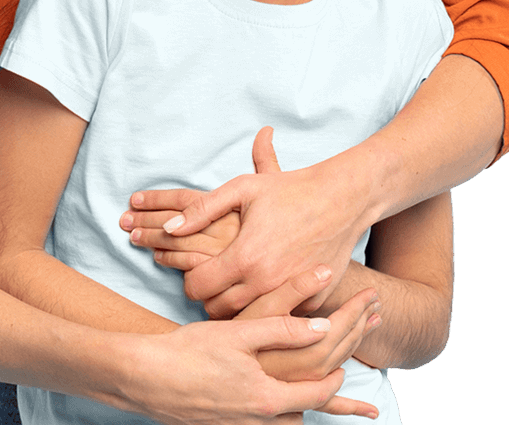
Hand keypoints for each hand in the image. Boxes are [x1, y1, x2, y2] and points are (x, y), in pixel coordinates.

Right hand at [126, 269, 378, 422]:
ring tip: (317, 395)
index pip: (318, 393)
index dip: (339, 376)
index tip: (349, 357)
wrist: (145, 377)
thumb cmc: (190, 350)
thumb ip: (284, 328)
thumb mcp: (240, 332)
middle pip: (305, 412)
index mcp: (267, 397)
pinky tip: (271, 401)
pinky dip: (276, 413)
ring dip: (301, 407)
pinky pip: (261, 424)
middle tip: (347, 382)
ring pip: (285, 423)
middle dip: (329, 395)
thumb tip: (323, 326)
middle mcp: (258, 421)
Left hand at [127, 127, 368, 317]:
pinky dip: (268, 309)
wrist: (340, 199)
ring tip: (232, 289)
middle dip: (209, 297)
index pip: (197, 288)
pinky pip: (278, 316)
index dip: (189, 282)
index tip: (194, 274)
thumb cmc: (289, 190)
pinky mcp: (310, 304)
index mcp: (244, 256)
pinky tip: (264, 293)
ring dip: (234, 308)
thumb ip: (201, 209)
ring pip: (245, 320)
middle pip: (217, 310)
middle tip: (211, 283)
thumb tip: (168, 227)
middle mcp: (265, 282)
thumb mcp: (242, 189)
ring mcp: (289, 297)